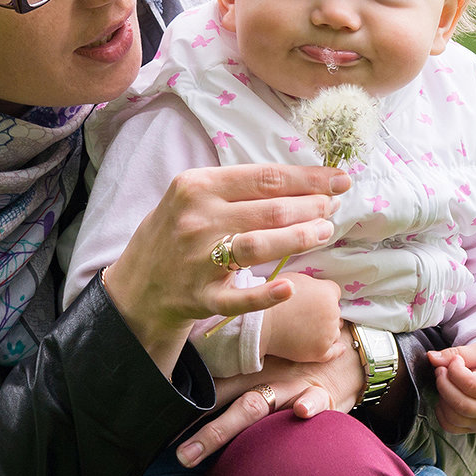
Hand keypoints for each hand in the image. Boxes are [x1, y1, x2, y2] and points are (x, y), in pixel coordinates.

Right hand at [104, 164, 350, 373]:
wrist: (137, 285)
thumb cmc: (175, 232)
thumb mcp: (193, 197)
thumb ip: (238, 188)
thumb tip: (301, 181)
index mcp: (197, 186)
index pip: (265, 177)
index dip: (309, 178)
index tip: (339, 179)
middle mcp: (197, 219)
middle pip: (270, 210)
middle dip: (312, 207)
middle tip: (333, 208)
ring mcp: (198, 260)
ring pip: (260, 246)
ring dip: (301, 238)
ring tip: (325, 232)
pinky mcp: (200, 297)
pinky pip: (238, 298)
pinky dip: (266, 294)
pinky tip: (289, 286)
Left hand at [175, 344, 364, 467]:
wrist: (348, 351)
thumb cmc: (300, 362)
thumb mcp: (270, 362)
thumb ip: (239, 377)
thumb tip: (200, 394)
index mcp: (252, 373)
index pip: (215, 392)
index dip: (190, 409)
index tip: (164, 427)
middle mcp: (267, 379)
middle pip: (230, 404)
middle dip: (206, 432)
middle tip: (181, 456)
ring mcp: (292, 388)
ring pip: (260, 406)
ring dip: (235, 425)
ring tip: (221, 444)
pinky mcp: (322, 396)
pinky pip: (314, 401)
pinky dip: (308, 407)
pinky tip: (301, 414)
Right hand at [261, 273, 343, 362]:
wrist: (260, 324)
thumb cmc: (272, 299)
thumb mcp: (294, 278)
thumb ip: (312, 283)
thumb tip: (318, 288)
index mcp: (327, 293)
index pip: (334, 293)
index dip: (323, 295)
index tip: (313, 299)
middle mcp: (332, 313)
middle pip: (335, 312)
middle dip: (325, 312)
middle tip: (306, 314)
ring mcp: (328, 334)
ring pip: (334, 331)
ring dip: (327, 330)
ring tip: (308, 328)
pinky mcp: (320, 351)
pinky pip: (334, 352)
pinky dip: (337, 349)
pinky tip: (338, 347)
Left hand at [428, 343, 475, 432]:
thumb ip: (457, 353)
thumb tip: (431, 357)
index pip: (471, 385)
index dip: (455, 370)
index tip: (455, 360)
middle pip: (460, 404)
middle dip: (444, 383)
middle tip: (441, 369)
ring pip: (453, 418)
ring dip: (441, 397)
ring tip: (444, 381)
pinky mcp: (473, 428)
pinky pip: (450, 426)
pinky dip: (441, 412)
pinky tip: (445, 396)